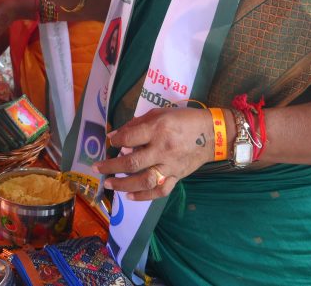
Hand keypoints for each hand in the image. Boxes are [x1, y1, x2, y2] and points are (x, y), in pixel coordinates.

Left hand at [93, 107, 215, 200]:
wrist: (212, 134)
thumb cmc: (184, 119)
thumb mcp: (161, 113)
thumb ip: (138, 124)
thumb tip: (117, 135)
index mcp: (158, 129)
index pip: (130, 138)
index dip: (115, 140)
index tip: (109, 141)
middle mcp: (163, 149)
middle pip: (132, 163)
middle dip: (111, 166)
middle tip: (97, 169)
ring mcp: (170, 166)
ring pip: (144, 181)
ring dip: (123, 184)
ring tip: (110, 184)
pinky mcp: (177, 177)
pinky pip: (159, 191)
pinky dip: (144, 196)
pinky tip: (130, 196)